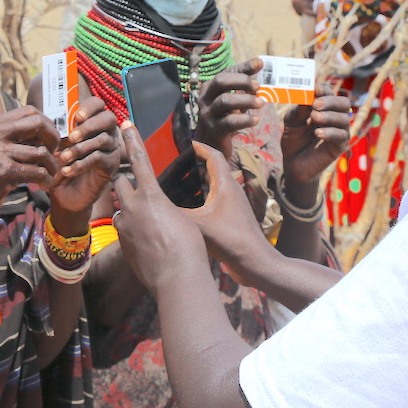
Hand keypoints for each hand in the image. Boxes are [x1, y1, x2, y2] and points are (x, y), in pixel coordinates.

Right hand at [0, 106, 59, 245]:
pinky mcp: (5, 172)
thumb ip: (11, 136)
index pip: (29, 111)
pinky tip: (45, 185)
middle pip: (38, 124)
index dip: (46, 123)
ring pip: (42, 152)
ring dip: (52, 165)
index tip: (49, 139)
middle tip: (55, 153)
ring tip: (50, 174)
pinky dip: (47, 179)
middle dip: (54, 138)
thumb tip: (46, 128)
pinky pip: (38, 172)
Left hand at [48, 96, 119, 220]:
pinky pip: (99, 159)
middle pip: (108, 118)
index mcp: (94, 121)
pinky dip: (81, 164)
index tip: (76, 117)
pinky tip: (67, 170)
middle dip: (89, 126)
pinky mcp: (111, 165)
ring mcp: (112, 148)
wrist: (65, 194)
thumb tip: (50, 121)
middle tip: (71, 137)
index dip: (90, 107)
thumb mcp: (56, 145)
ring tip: (64, 157)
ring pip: (102, 140)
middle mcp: (108, 132)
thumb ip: (57, 131)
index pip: (98, 104)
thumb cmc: (61, 163)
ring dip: (80, 148)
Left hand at [113, 123, 207, 296]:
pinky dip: (135, 234)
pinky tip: (152, 247)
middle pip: (120, 184)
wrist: (177, 278)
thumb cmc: (190, 246)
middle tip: (141, 194)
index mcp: (151, 195)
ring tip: (153, 228)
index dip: (131, 140)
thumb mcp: (184, 219)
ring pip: (122, 211)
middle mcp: (132, 208)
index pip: (138, 160)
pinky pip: (125, 232)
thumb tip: (159, 215)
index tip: (124, 123)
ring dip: (131, 213)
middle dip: (127, 185)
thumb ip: (166, 211)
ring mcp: (124, 228)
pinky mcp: (122, 245)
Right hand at [187, 142, 275, 287]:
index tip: (187, 144)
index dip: (200, 148)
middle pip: (213, 170)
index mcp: (225, 185)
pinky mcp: (233, 220)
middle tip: (177, 166)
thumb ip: (176, 212)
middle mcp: (231, 191)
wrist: (255, 263)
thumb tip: (152, 204)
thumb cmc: (230, 240)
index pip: (213, 156)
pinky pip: (216, 202)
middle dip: (195, 166)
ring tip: (179, 186)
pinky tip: (190, 211)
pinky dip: (203, 199)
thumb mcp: (198, 224)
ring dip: (199, 184)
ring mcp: (234, 206)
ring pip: (214, 187)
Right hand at [192, 58, 262, 158]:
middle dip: (241, 81)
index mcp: (210, 88)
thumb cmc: (225, 118)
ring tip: (261, 103)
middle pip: (221, 81)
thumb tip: (260, 66)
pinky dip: (245, 120)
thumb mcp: (234, 101)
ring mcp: (208, 114)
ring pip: (225, 101)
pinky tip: (256, 120)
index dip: (243, 67)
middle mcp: (206, 98)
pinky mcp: (214, 129)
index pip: (227, 72)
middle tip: (258, 86)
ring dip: (246, 100)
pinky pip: (229, 122)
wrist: (211, 145)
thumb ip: (245, 86)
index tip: (259, 63)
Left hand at [281, 87, 352, 187]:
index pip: (329, 94)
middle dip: (330, 101)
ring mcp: (339, 131)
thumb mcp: (292, 122)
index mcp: (324, 108)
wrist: (293, 163)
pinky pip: (340, 136)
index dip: (324, 89)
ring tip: (314, 118)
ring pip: (343, 119)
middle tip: (316, 104)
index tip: (315, 88)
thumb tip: (307, 96)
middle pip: (343, 103)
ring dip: (329, 116)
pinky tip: (317, 133)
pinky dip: (330, 132)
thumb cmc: (294, 139)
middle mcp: (335, 117)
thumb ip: (299, 110)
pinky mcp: (339, 146)